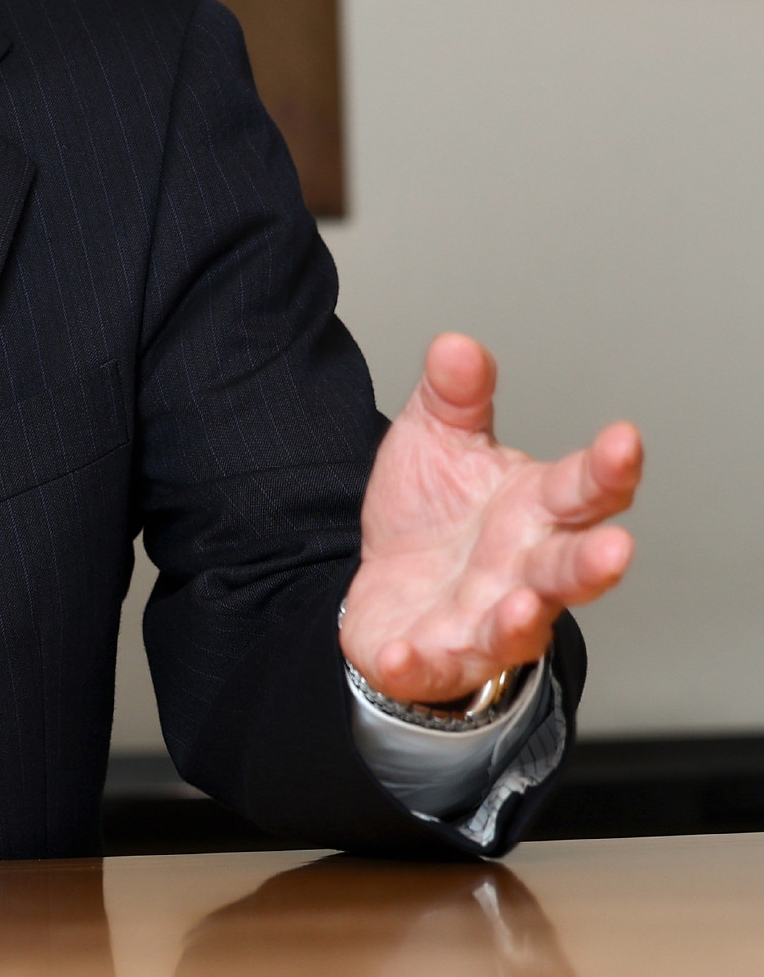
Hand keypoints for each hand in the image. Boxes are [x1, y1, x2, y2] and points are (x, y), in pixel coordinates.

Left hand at [341, 333, 641, 705]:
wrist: (385, 583)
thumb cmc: (431, 514)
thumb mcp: (437, 438)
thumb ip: (453, 396)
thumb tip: (456, 346)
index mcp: (532, 509)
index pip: (583, 488)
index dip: (609, 468)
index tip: (624, 439)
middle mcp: (522, 569)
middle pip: (569, 568)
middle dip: (594, 562)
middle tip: (616, 548)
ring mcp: (484, 618)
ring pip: (518, 626)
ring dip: (524, 619)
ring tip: (526, 606)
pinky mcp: (436, 654)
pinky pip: (429, 664)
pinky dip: (417, 662)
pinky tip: (403, 653)